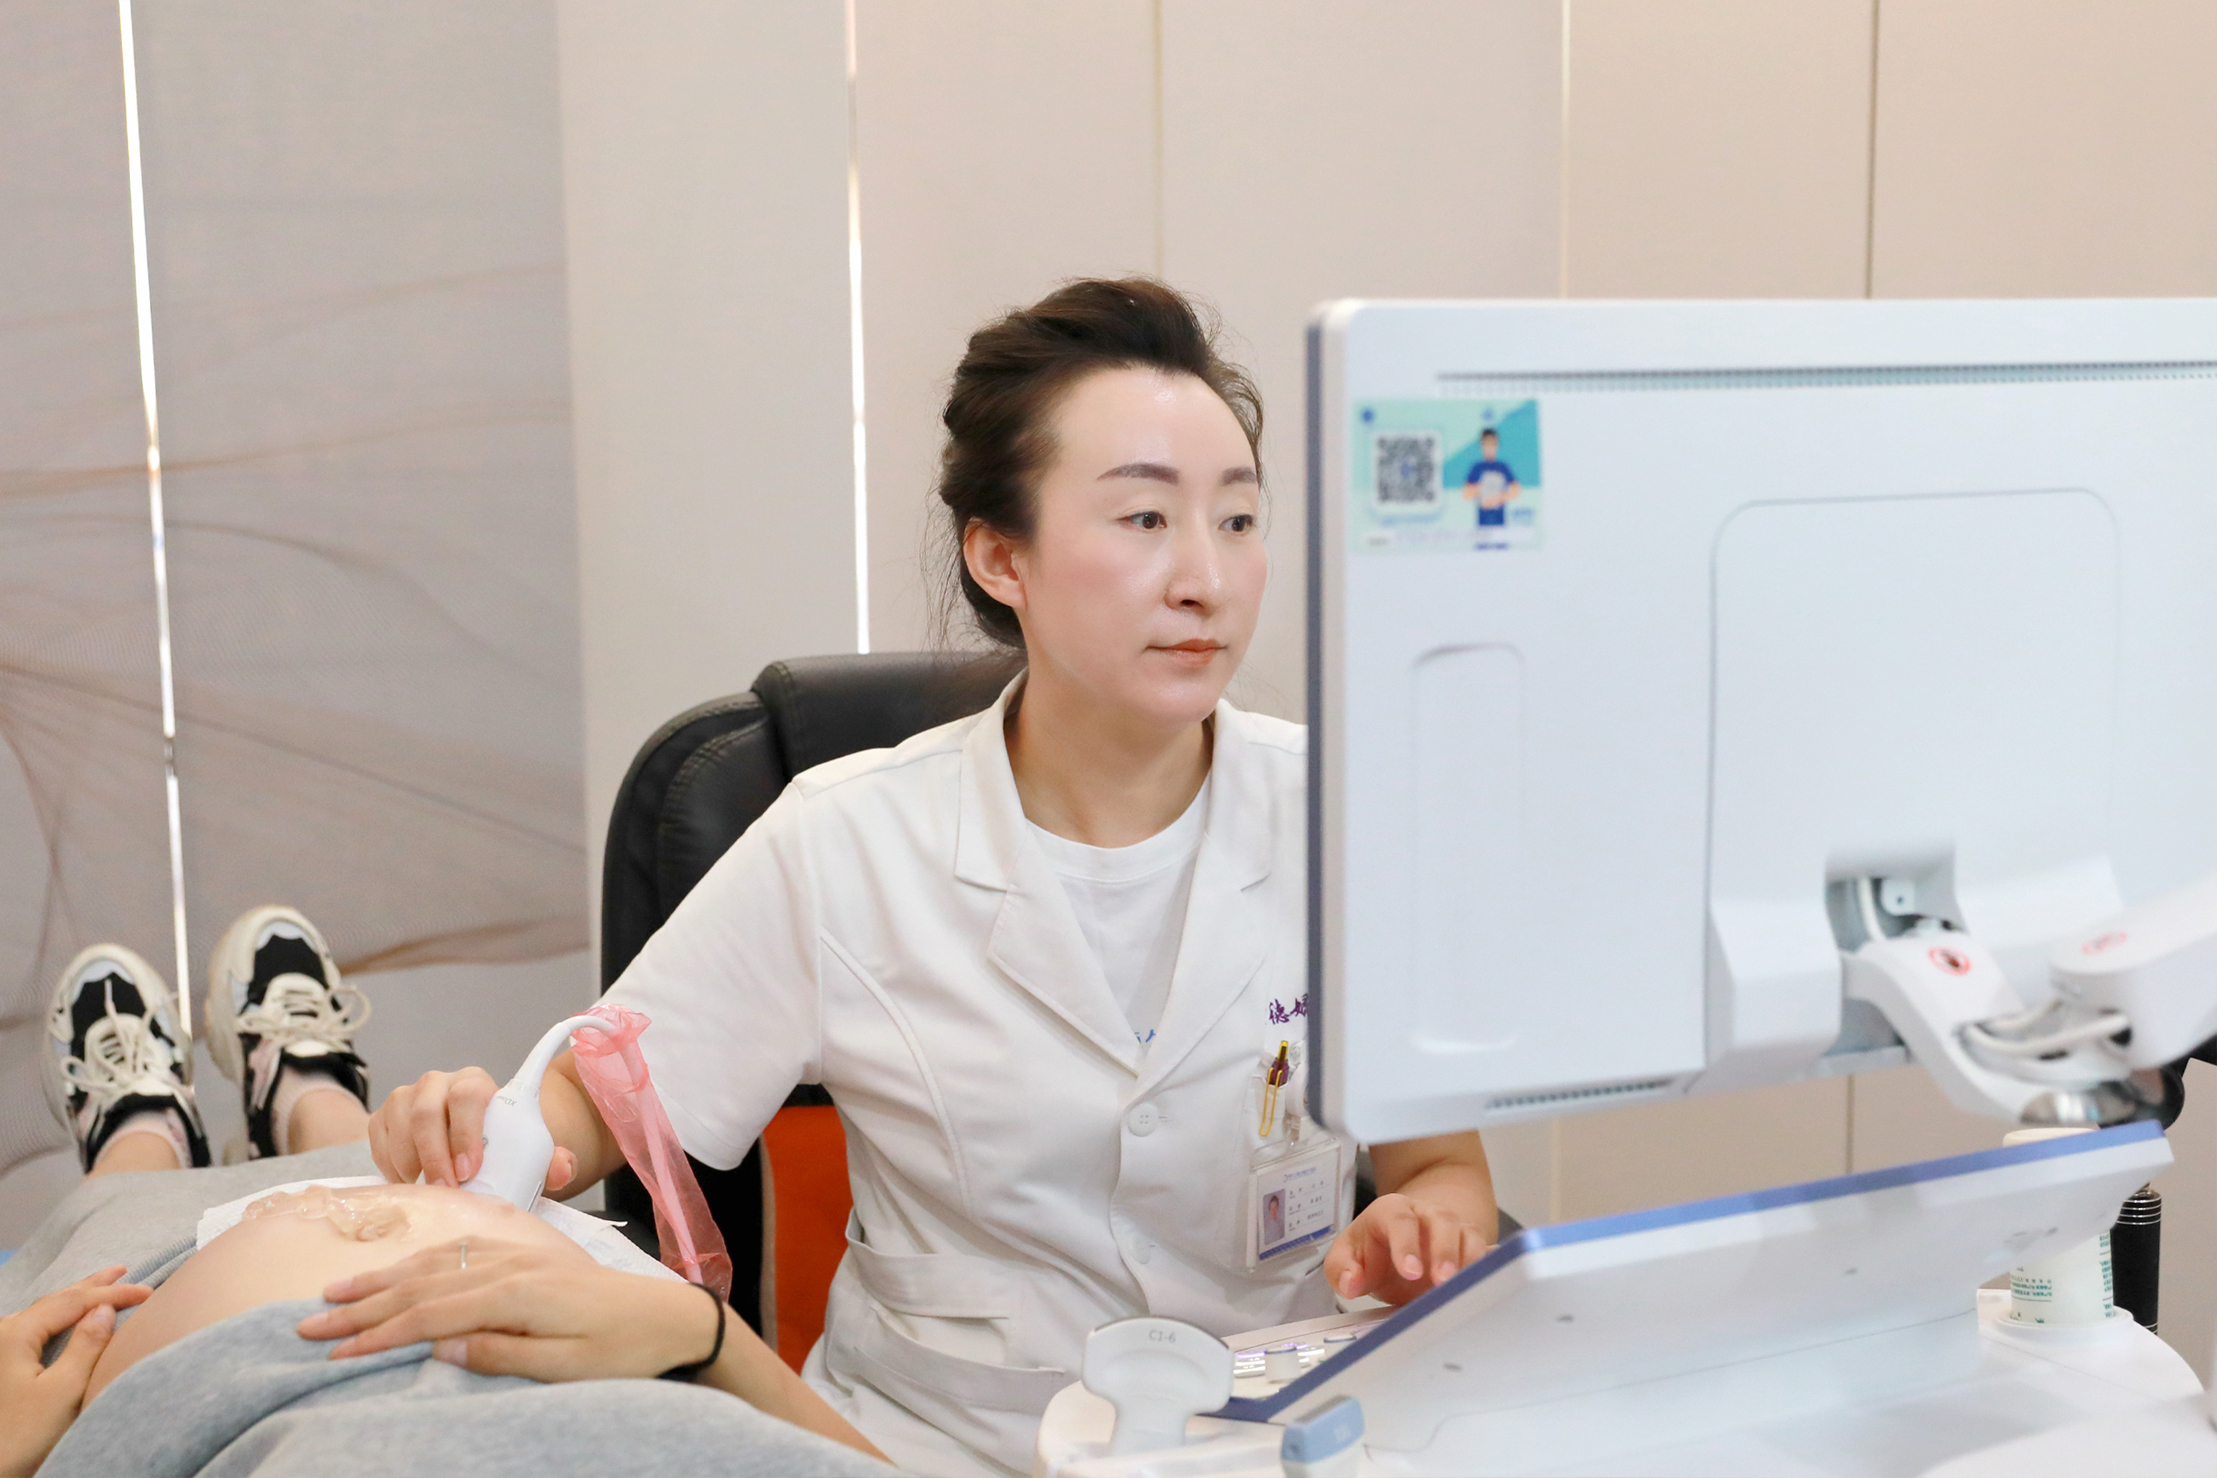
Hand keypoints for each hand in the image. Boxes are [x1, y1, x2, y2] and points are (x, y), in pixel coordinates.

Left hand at [0, 1267, 150, 1477]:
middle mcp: (2, 1334)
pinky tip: (61, 1320)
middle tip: (122, 1271)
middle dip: (90, 1285)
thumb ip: (86, 1345)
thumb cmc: (23, 1435)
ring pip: (42, 1313)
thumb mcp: (63, 1391)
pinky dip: (57, 1317)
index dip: (112, 1293)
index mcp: (16, 1334)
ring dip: (73, 1299)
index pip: (73, 1302)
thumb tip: (103, 1310)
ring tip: (97, 1287)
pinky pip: (33, 1328)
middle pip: (54, 1301)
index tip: (148, 1292)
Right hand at [298, 1238, 717, 1381]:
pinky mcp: (527, 1258)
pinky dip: (421, 1261)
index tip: (333, 1355)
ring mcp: (518, 1257)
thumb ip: (502, 1353)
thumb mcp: (567, 1367)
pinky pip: (461, 1252)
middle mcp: (511, 1267)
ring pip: (435, 1263)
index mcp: (517, 1294)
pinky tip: (402, 1269)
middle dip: (361, 1307)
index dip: (377, 1335)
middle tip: (307, 1325)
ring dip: (382, 1279)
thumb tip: (438, 1346)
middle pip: (421, 1284)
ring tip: (335, 1293)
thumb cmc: (624, 1350)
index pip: (429, 1315)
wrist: (674, 1317)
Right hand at [368, 1068, 576, 1190]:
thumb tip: (563, 1170)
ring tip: (430, 1191)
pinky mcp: (384, 1118)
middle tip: (447, 1189)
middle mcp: (439, 1084)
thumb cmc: (502, 1143)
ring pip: (399, 1126)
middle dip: (435, 1156)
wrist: (475, 1138)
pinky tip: (411, 1183)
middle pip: (427, 1112)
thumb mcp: (531, 1150)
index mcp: (476, 1083)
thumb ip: (553, 1160)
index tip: (471, 1168)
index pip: (468, 1096)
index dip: (466, 1132)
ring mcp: (407, 1097)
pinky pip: (378, 1140)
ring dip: (412, 1164)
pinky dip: (391, 1166)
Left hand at [1323, 1193, 1490, 1305]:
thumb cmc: (1373, 1250)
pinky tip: (1494, 1284)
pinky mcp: (1471, 1248)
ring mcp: (1453, 1229)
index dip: (1406, 1243)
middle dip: (1445, 1250)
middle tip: (1443, 1282)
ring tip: (1466, 1288)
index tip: (1410, 1272)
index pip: (1399, 1218)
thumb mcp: (1346, 1257)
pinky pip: (1488, 1252)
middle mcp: (1426, 1215)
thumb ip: (1341, 1269)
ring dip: (1470, 1261)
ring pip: (1469, 1234)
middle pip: (1442, 1220)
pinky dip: (1492, 1267)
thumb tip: (1350, 1283)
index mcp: (1391, 1211)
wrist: (1400, 1242)